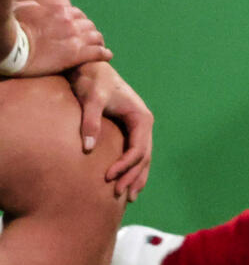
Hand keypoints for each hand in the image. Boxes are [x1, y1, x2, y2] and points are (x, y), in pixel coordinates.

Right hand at [8, 0, 109, 78]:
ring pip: (97, 38)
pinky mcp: (76, 55)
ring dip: (99, 42)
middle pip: (89, 26)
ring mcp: (75, 39)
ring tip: (100, 47)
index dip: (80, 22)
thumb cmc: (12, 28)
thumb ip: (34, 6)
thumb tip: (37, 6)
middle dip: (90, 32)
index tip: (80, 28)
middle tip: (90, 40)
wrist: (12, 47)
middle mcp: (71, 23)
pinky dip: (105, 54)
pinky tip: (107, 56)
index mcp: (60, 11)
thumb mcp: (23, 9)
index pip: (78, 15)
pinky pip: (98, 53)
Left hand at [71, 61, 152, 199]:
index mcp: (141, 118)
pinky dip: (132, 168)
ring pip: (142, 158)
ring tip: (128, 196)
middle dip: (133, 176)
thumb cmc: (92, 81)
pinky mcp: (127, 129)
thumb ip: (90, 122)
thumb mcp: (91, 99)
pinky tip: (126, 181)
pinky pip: (134, 153)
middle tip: (118, 194)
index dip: (125, 166)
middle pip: (144, 157)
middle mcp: (143, 124)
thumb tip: (87, 148)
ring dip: (136, 176)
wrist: (90, 68)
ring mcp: (137, 127)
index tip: (108, 177)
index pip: (138, 149)